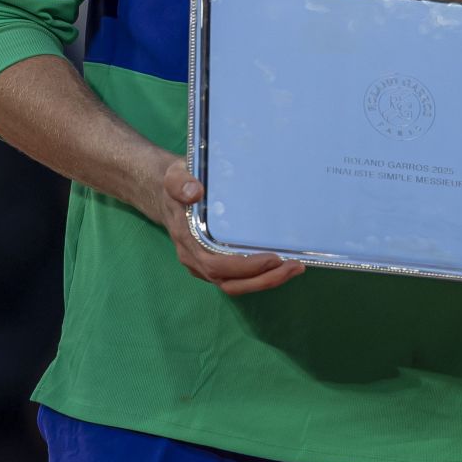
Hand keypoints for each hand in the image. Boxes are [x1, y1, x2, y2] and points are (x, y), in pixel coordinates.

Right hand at [153, 158, 305, 295]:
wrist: (166, 196)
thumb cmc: (176, 186)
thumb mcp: (174, 177)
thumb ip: (181, 183)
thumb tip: (194, 192)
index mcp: (187, 240)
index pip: (215, 265)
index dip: (244, 267)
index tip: (273, 259)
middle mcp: (194, 259)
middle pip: (229, 282)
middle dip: (264, 279)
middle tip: (295, 266)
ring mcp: (203, 265)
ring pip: (234, 284)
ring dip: (266, 281)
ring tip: (295, 268)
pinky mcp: (213, 264)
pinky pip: (236, 279)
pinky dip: (259, 276)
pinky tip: (281, 264)